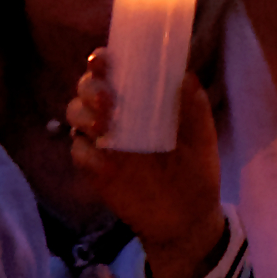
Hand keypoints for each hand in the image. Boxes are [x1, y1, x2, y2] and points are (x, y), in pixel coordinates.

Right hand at [63, 52, 230, 277]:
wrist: (188, 219)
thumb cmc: (195, 170)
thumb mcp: (202, 137)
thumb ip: (195, 107)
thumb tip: (186, 76)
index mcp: (141, 100)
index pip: (113, 71)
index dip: (101, 60)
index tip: (104, 58)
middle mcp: (116, 116)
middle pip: (86, 89)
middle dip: (89, 86)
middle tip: (107, 97)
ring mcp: (103, 144)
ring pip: (75, 116)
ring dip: (82, 113)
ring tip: (103, 124)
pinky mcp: (95, 171)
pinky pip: (79, 153)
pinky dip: (85, 151)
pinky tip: (102, 157)